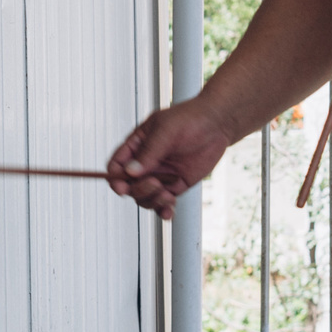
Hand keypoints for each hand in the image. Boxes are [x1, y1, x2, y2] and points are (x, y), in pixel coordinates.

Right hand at [106, 98, 236, 220]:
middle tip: (155, 183)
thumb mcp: (166, 130)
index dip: (115, 178)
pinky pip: (163, 203)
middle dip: (139, 190)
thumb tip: (130, 172)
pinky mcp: (175, 185)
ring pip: (144, 198)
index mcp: (136, 146)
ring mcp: (160, 175)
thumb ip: (149, 152)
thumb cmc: (189, 119)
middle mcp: (146, 163)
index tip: (121, 186)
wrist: (216, 125)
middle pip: (129, 186)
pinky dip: (163, 210)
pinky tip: (168, 212)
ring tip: (167, 194)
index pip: (116, 166)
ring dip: (152, 201)